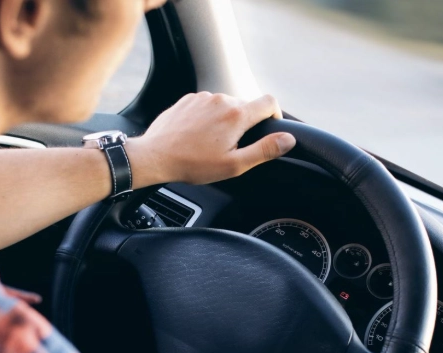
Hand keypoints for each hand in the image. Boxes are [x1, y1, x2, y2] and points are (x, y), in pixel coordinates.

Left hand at [125, 92, 295, 185]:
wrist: (155, 156)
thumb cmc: (193, 164)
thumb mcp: (234, 164)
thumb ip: (264, 150)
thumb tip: (288, 140)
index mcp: (237, 115)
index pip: (270, 102)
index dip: (275, 115)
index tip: (269, 129)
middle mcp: (222, 99)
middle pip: (246, 106)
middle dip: (245, 124)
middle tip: (232, 147)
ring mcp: (203, 97)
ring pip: (225, 105)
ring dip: (225, 121)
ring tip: (211, 144)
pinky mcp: (188, 99)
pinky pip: (207, 105)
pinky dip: (208, 118)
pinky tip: (198, 136)